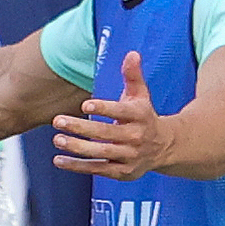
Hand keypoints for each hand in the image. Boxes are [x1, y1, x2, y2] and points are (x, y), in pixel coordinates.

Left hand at [53, 52, 178, 180]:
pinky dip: (78, 166)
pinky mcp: (123, 171)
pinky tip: (59, 160)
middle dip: (81, 128)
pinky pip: (98, 169)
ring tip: (57, 139)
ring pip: (102, 152)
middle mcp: (137, 137)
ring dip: (78, 147)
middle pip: (107, 133)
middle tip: (58, 121)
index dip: (104, 109)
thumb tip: (132, 53)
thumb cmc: (145, 116)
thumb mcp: (141, 96)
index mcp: (141, 116)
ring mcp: (130, 156)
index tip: (85, 105)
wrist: (166, 147)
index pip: (122, 112)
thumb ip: (133, 76)